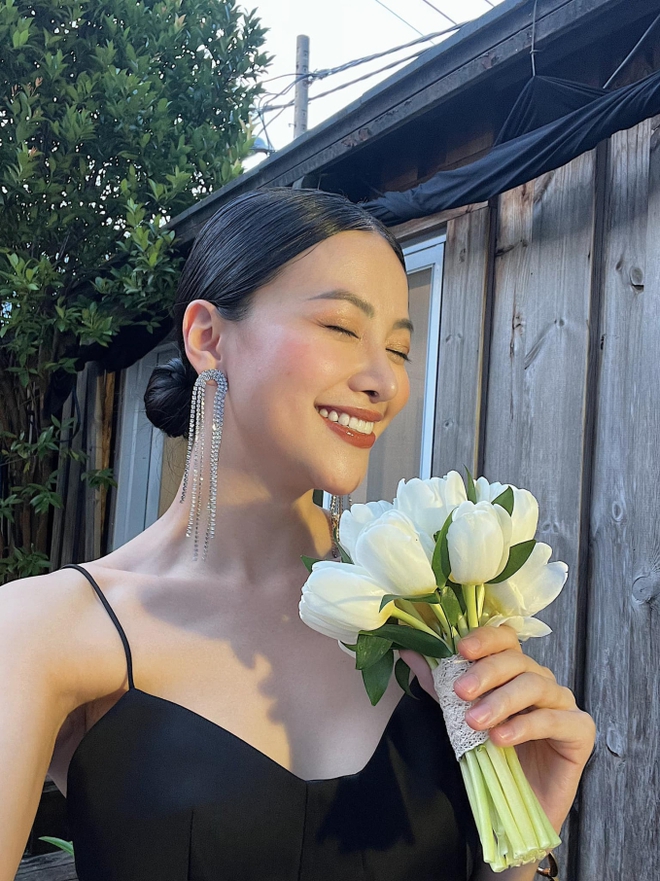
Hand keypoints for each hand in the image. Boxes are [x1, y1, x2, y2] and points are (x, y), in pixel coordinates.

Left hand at [400, 625, 595, 833]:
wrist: (515, 808)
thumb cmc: (491, 756)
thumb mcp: (459, 714)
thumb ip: (439, 683)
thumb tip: (408, 650)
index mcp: (516, 671)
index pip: (506, 639)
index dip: (485, 639)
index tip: (460, 650)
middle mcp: (542, 681)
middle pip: (518, 661)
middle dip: (486, 673)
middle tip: (460, 692)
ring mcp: (564, 704)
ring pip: (535, 686)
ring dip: (501, 701)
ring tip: (475, 722)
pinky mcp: (580, 731)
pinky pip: (553, 720)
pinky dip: (524, 726)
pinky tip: (501, 738)